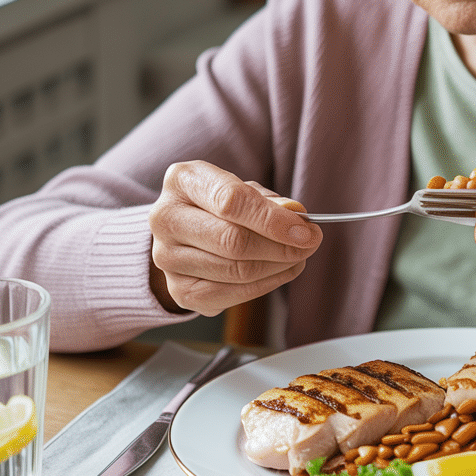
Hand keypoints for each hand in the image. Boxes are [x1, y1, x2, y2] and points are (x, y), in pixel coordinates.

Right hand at [148, 160, 321, 315]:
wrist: (184, 234)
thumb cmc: (218, 206)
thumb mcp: (244, 190)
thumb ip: (270, 201)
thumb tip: (296, 217)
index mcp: (182, 181)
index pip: (231, 201)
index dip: (273, 219)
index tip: (305, 230)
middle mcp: (165, 219)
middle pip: (233, 241)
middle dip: (280, 246)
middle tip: (309, 245)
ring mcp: (168, 258)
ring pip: (237, 271)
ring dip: (278, 266)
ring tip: (297, 257)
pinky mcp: (180, 292)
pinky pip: (233, 294)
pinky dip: (266, 285)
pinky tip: (281, 272)